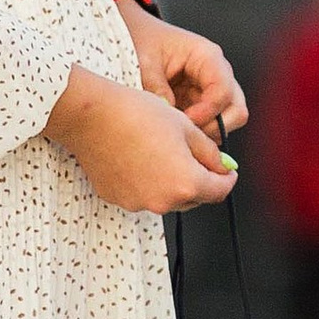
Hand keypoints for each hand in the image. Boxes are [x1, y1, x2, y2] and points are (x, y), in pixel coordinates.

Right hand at [46, 64, 237, 211]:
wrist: (91, 115)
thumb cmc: (136, 115)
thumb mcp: (185, 127)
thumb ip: (209, 152)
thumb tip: (222, 165)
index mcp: (186, 183)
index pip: (220, 192)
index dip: (227, 178)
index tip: (226, 170)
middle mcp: (163, 201)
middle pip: (194, 198)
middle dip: (200, 180)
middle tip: (196, 156)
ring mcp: (138, 203)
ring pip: (168, 197)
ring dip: (173, 182)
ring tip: (163, 152)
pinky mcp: (118, 199)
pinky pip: (143, 195)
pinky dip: (149, 182)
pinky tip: (141, 158)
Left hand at [112, 1, 246, 136]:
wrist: (137, 36)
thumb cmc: (143, 41)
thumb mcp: (145, 62)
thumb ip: (157, 88)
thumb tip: (169, 114)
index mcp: (207, 56)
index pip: (223, 90)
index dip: (208, 111)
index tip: (186, 121)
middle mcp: (218, 73)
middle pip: (236, 110)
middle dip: (214, 127)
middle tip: (187, 133)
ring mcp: (213, 90)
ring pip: (227, 122)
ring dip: (206, 132)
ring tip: (179, 131)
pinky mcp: (203, 104)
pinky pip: (211, 126)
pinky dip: (198, 133)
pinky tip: (177, 130)